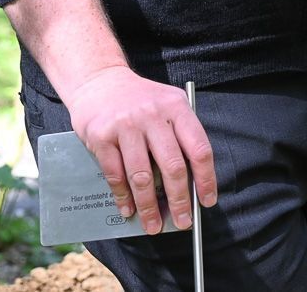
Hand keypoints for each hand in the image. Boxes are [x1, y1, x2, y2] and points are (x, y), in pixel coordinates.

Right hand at [64, 66, 215, 233]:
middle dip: (179, 200)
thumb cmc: (140, 100)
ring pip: (142, 176)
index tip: (207, 201)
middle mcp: (153, 115)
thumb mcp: (168, 105)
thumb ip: (179, 137)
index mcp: (176, 107)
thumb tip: (189, 184)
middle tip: (182, 222)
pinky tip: (128, 209)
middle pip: (173, 166)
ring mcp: (126, 126)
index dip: (206, 179)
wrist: (99, 81)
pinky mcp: (101, 137)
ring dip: (149, 206)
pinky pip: (116, 175)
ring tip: (153, 225)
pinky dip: (123, 197)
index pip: (199, 148)